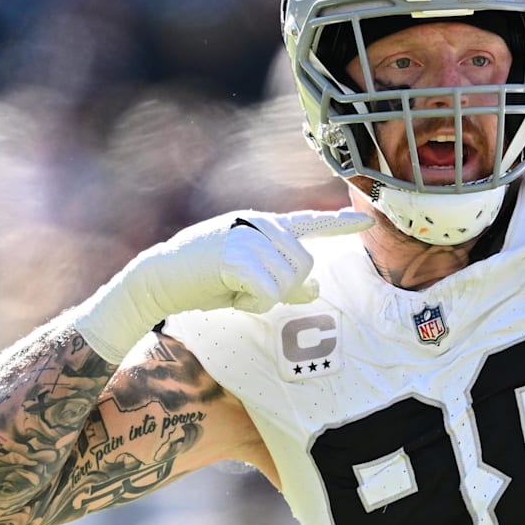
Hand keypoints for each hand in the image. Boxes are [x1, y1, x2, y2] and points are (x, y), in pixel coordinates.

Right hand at [72, 209, 373, 362]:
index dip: (339, 223)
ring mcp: (247, 236)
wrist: (158, 280)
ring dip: (264, 298)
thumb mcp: (248, 281)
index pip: (309, 222)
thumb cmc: (203, 280)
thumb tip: (314, 290)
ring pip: (288, 280)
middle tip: (248, 290)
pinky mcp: (234, 255)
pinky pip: (268, 291)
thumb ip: (283, 282)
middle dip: (283, 288)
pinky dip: (252, 302)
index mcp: (265, 226)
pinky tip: (229, 294)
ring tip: (234, 289)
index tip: (367, 221)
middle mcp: (260, 225)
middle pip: (304, 266)